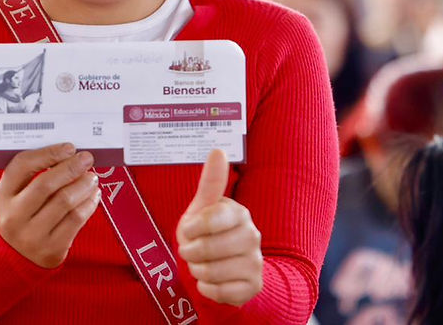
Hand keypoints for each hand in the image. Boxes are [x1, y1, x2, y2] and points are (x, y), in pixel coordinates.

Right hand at [0, 142, 100, 267]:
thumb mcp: (13, 195)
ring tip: (91, 177)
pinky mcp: (52, 249)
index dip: (48, 153)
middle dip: (71, 167)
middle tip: (86, 159)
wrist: (13, 259)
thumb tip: (68, 154)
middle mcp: (13, 217)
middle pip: (46, 184)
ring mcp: (32, 236)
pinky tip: (93, 195)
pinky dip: (89, 203)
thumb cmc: (20, 216)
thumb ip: (32, 174)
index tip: (69, 147)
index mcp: (1, 197)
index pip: (22, 166)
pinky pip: (76, 220)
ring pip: (65, 202)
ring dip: (84, 185)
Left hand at [176, 149, 262, 305]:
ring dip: (198, 271)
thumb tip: (219, 150)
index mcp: (238, 213)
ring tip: (202, 265)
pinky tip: (212, 281)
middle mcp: (252, 236)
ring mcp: (255, 262)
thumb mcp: (203, 209)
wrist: (225, 269)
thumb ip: (211, 182)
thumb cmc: (208, 234)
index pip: (211, 218)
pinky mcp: (253, 285)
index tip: (188, 231)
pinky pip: (221, 292)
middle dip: (191, 253)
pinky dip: (208, 289)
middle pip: (208, 249)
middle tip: (192, 251)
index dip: (192, 229)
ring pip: (213, 272)